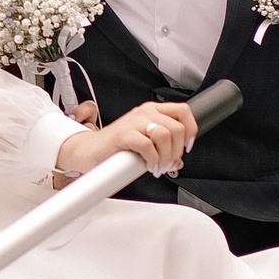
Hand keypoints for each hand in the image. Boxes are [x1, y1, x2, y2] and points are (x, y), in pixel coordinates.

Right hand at [58, 99, 197, 178]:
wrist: (87, 151)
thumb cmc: (114, 147)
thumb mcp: (143, 143)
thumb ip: (162, 149)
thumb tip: (178, 160)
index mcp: (151, 111)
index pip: (183, 111)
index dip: (191, 130)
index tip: (186, 146)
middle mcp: (144, 113)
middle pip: (177, 127)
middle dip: (177, 151)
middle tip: (167, 163)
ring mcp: (133, 122)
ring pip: (165, 135)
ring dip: (166, 157)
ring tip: (157, 166)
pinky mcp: (123, 134)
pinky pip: (148, 145)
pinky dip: (152, 160)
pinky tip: (147, 166)